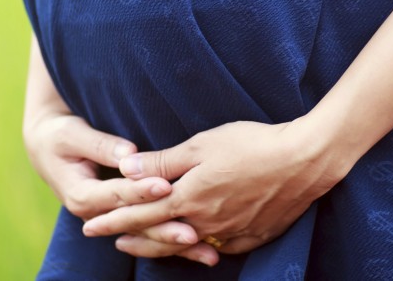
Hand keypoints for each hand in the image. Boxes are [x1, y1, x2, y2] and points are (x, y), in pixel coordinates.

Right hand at [22, 109, 220, 265]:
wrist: (47, 149)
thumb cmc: (60, 136)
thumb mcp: (73, 135)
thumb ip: (101, 145)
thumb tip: (129, 155)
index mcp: (82, 194)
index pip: (117, 195)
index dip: (141, 191)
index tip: (165, 185)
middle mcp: (96, 214)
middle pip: (136, 224)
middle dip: (165, 229)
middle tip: (193, 232)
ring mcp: (109, 219)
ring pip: (146, 235)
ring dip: (176, 244)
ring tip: (206, 251)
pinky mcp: (121, 217)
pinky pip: (149, 231)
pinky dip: (173, 240)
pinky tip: (201, 247)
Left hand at [84, 118, 353, 255]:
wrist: (304, 161)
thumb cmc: (251, 144)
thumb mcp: (201, 145)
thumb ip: (163, 161)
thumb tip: (125, 168)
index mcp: (188, 198)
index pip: (139, 212)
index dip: (112, 219)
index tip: (88, 224)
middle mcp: (204, 222)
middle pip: (157, 235)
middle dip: (128, 237)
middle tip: (103, 239)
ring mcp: (229, 233)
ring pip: (184, 245)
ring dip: (157, 245)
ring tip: (138, 246)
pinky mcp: (251, 236)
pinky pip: (216, 248)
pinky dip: (196, 248)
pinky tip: (191, 245)